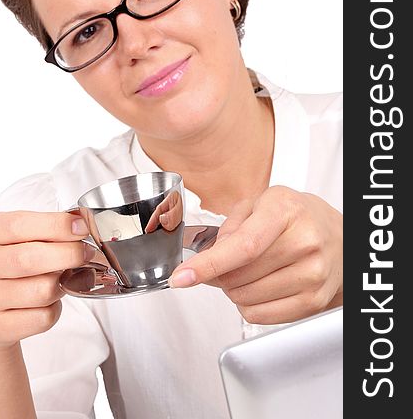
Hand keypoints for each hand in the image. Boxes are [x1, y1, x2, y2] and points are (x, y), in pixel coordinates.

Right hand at [0, 211, 94, 348]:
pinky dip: (56, 309)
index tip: (82, 227)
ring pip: (42, 291)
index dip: (56, 225)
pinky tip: (49, 301)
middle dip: (69, 254)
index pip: (19, 226)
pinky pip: (43, 318)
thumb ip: (49, 228)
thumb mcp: (24, 235)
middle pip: (30, 259)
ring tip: (63, 278)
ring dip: (64, 284)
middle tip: (87, 253)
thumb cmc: (14, 263)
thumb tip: (81, 226)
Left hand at [169, 186, 342, 323]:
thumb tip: (208, 257)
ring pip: (246, 299)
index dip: (207, 265)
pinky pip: (261, 316)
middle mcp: (304, 243)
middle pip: (239, 277)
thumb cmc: (296, 217)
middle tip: (227, 262)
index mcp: (285, 211)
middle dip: (219, 274)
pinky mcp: (314, 301)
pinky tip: (259, 286)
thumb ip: (230, 227)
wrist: (339, 236)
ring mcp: (313, 275)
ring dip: (234, 290)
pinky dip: (248, 305)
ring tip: (248, 271)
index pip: (242, 246)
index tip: (182, 277)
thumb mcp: (260, 204)